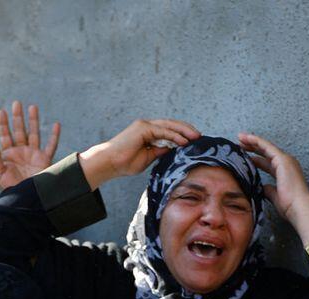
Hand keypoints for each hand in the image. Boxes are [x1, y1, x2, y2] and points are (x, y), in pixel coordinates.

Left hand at [0, 101, 60, 189]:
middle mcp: (21, 152)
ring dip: (33, 121)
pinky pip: (51, 146)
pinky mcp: (44, 160)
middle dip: (18, 117)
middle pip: (19, 131)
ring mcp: (33, 154)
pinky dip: (54, 136)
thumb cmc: (11, 187)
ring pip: (34, 134)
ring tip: (32, 107)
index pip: (5, 135)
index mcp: (9, 154)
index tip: (1, 112)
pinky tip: (56, 125)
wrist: (27, 198)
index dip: (3, 124)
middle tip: (16, 103)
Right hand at [78, 119, 200, 188]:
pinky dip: (174, 136)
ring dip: (184, 131)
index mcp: (147, 133)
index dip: (181, 134)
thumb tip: (172, 149)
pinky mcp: (143, 128)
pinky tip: (184, 141)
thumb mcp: (147, 158)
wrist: (109, 163)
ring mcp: (144, 126)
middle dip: (186, 130)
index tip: (193, 141)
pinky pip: (163, 131)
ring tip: (195, 137)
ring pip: (169, 126)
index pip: (168, 131)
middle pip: (171, 125)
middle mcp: (146, 126)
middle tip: (199, 136)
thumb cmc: (124, 163)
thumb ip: (159, 151)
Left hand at [237, 133, 308, 245]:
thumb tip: (262, 187)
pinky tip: (246, 138)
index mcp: (283, 172)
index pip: (266, 162)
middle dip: (252, 147)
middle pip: (265, 152)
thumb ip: (268, 190)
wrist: (298, 207)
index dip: (255, 159)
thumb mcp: (274, 196)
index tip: (243, 156)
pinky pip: (267, 146)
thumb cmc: (288, 205)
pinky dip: (256, 141)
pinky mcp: (282, 159)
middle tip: (239, 143)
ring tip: (239, 137)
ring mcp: (285, 160)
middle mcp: (285, 163)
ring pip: (265, 146)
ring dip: (252, 141)